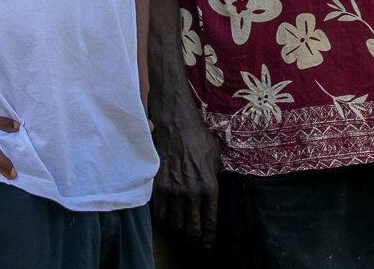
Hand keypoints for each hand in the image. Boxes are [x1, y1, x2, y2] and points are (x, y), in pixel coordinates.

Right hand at [150, 108, 221, 247]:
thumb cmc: (198, 138)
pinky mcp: (158, 188)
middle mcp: (191, 195)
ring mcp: (173, 193)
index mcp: (209, 188)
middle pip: (192, 230)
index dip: (209, 239)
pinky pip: (159, 215)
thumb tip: (213, 190)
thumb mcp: (215, 158)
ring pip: (175, 225)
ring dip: (179, 235)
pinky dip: (163, 224)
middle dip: (194, 243)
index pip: (210, 223)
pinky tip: (167, 225)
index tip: (208, 247)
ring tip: (181, 238)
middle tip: (195, 248)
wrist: (175, 126)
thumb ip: (214, 178)